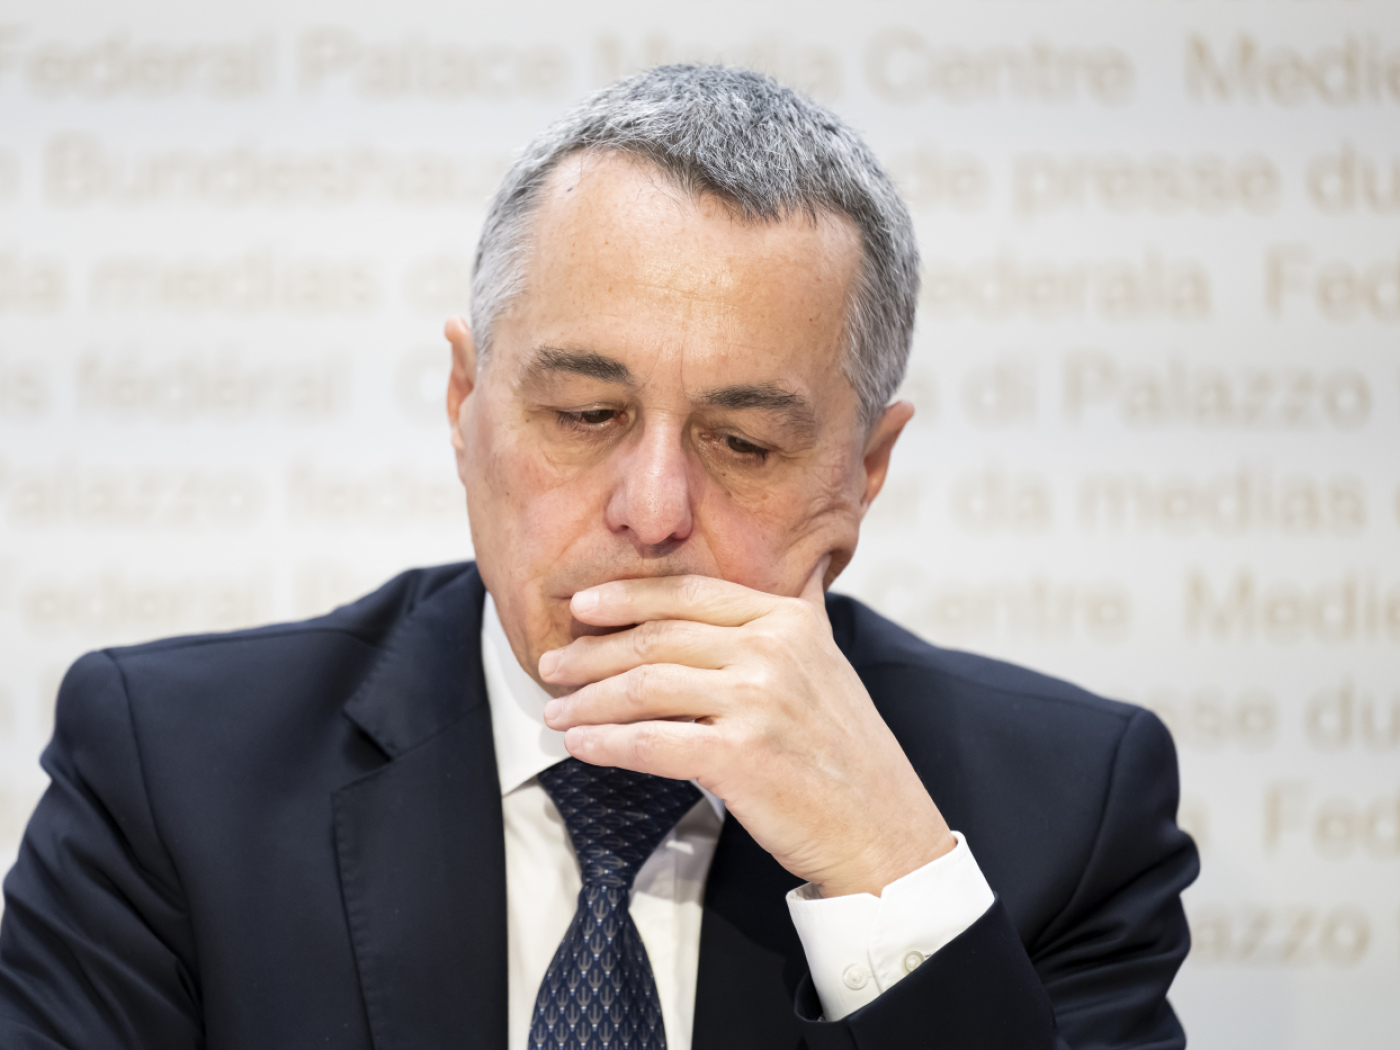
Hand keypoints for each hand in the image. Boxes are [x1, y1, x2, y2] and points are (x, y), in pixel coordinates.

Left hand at [539, 563, 956, 897]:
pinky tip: (581, 746)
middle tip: (552, 665)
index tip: (583, 607)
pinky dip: (606, 743)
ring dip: (589, 700)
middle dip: (593, 651)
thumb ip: (788, 623)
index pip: (689, 594)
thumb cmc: (844, 753)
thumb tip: (766, 585)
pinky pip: (650, 742)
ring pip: (645, 687)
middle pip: (658, 638)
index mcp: (788, 620)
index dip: (627, 597)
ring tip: (557, 712)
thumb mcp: (824, 666)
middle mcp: (772, 650)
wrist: (883, 829)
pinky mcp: (739, 756)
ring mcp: (756, 701)